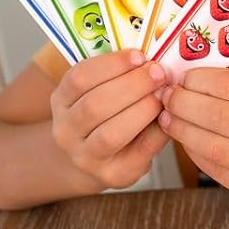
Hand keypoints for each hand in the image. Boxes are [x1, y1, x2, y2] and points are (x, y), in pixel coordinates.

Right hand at [50, 49, 169, 189]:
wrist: (97, 159)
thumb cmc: (106, 114)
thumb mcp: (99, 89)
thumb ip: (118, 73)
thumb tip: (152, 53)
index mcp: (60, 101)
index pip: (79, 79)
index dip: (111, 64)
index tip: (139, 55)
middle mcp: (66, 131)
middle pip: (95, 106)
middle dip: (132, 85)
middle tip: (158, 73)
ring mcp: (86, 157)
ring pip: (111, 133)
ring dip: (142, 109)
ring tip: (162, 94)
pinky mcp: (113, 175)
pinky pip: (138, 151)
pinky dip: (157, 131)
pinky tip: (168, 117)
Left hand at [158, 68, 228, 204]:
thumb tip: (198, 81)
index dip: (199, 80)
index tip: (184, 76)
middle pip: (214, 116)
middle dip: (183, 103)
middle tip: (168, 95)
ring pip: (209, 145)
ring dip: (182, 129)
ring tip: (169, 117)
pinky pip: (216, 170)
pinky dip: (196, 153)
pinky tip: (188, 140)